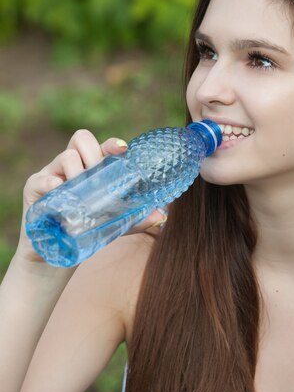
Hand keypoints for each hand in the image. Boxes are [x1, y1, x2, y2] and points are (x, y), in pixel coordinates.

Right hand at [17, 129, 166, 263]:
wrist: (57, 253)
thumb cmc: (87, 230)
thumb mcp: (115, 224)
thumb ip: (137, 218)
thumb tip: (162, 216)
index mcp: (91, 167)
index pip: (101, 146)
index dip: (111, 144)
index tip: (122, 149)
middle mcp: (72, 166)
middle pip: (81, 139)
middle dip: (93, 154)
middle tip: (99, 175)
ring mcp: (52, 174)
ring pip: (65, 156)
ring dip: (78, 171)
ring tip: (83, 193)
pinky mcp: (34, 189)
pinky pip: (42, 178)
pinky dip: (52, 182)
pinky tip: (59, 191)